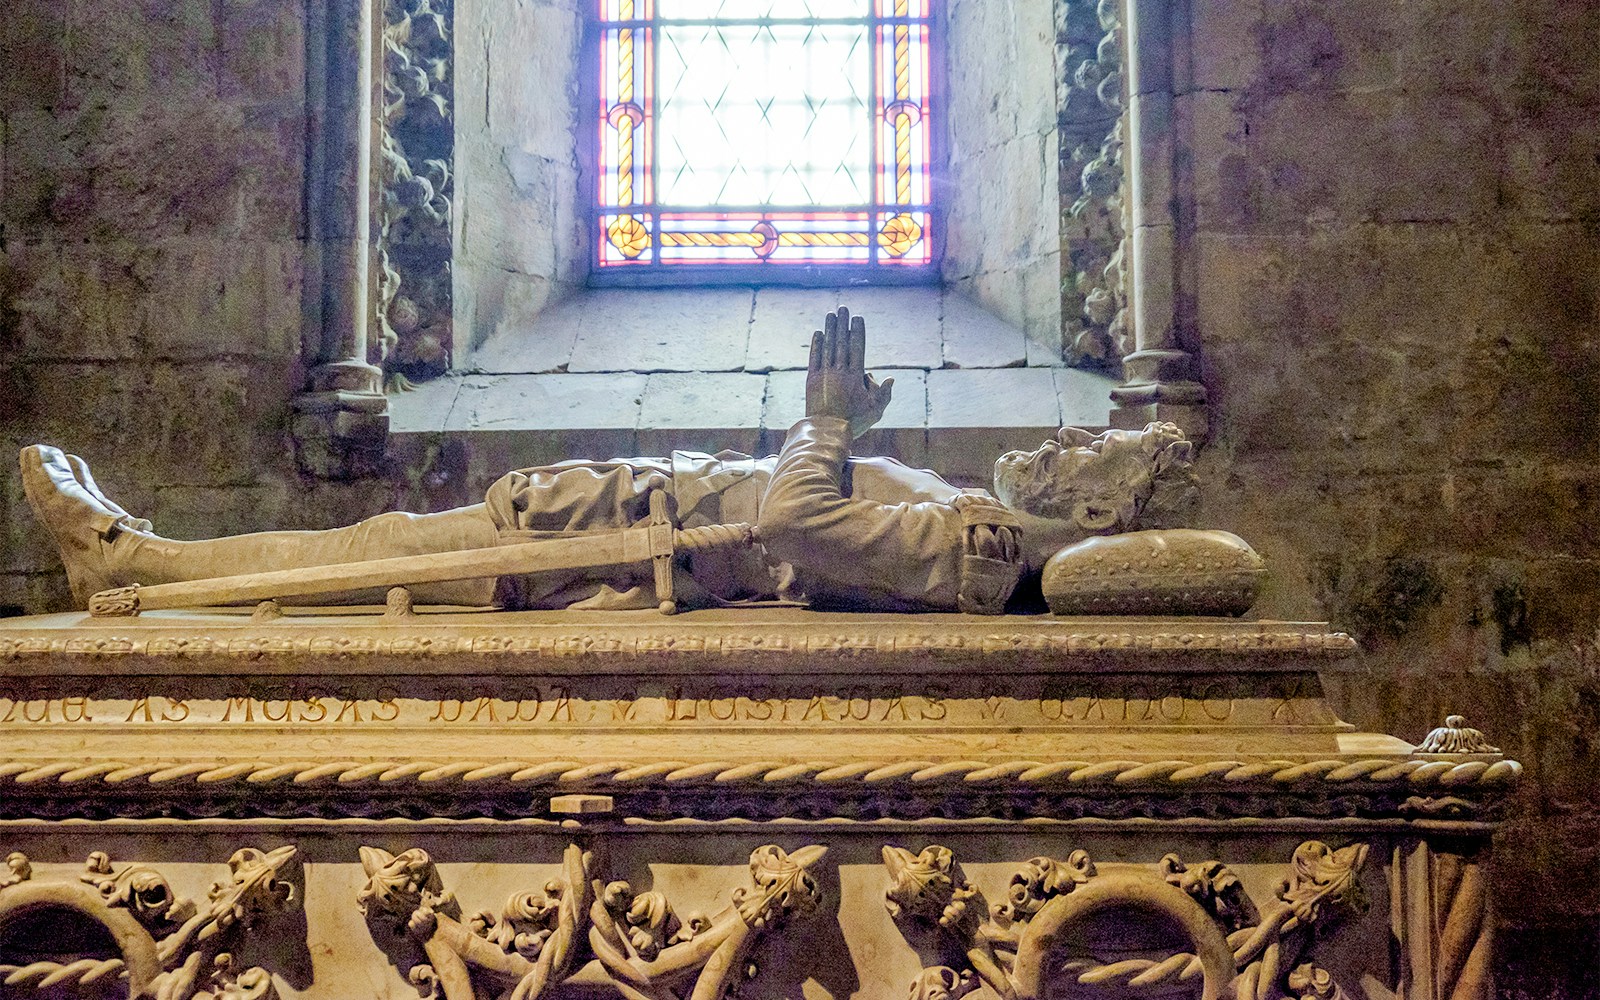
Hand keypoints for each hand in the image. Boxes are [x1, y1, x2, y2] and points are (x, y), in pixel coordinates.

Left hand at [805, 307, 893, 437]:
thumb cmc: (853, 423)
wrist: (826, 433)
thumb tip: (891, 379)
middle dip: (843, 324)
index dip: (857, 331)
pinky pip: (814, 358)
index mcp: (855, 377)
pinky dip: (817, 345)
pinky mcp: (811, 380)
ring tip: (831, 315)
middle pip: (842, 342)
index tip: (858, 318)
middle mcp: (839, 372)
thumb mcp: (875, 411)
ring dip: (830, 329)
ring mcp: (824, 375)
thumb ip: (884, 394)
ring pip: (828, 347)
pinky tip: (818, 333)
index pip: (857, 348)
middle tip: (843, 309)